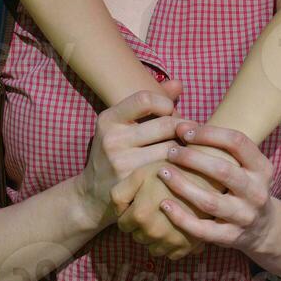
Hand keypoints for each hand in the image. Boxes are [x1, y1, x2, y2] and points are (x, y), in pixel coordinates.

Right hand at [75, 82, 184, 228]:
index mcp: (108, 119)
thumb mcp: (123, 126)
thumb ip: (151, 104)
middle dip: (182, 128)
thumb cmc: (115, 154)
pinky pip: (170, 171)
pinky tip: (181, 170)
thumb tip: (179, 83)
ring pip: (172, 149)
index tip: (170, 112)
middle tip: (189, 134)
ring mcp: (121, 164)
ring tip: (186, 151)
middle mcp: (112, 140)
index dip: (166, 103)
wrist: (91, 197)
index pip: (145, 99)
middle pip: (166, 124)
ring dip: (185, 149)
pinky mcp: (133, 186)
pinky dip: (180, 169)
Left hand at [118, 159, 218, 258]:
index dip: (129, 213)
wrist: (205, 176)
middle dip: (142, 225)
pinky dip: (170, 245)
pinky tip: (175, 228)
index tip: (140, 202)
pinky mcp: (187, 246)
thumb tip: (118, 212)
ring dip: (155, 237)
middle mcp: (154, 233)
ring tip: (164, 219)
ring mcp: (171, 242)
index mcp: (140, 216)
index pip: (123, 225)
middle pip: (137, 237)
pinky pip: (171, 254)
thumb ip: (119, 194)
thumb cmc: (171, 172)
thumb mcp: (139, 174)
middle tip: (154, 208)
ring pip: (153, 248)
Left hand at [154, 122, 276, 255]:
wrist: (264, 229)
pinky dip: (181, 217)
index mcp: (262, 167)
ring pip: (210, 201)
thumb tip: (182, 125)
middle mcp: (256, 191)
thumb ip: (222, 149)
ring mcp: (245, 216)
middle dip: (192, 158)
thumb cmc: (244, 187)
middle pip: (223, 170)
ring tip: (162, 172)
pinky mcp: (231, 237)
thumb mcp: (247, 167)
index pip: (237, 142)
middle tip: (170, 151)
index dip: (209, 133)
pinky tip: (164, 204)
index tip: (183, 130)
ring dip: (182, 185)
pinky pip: (202, 229)